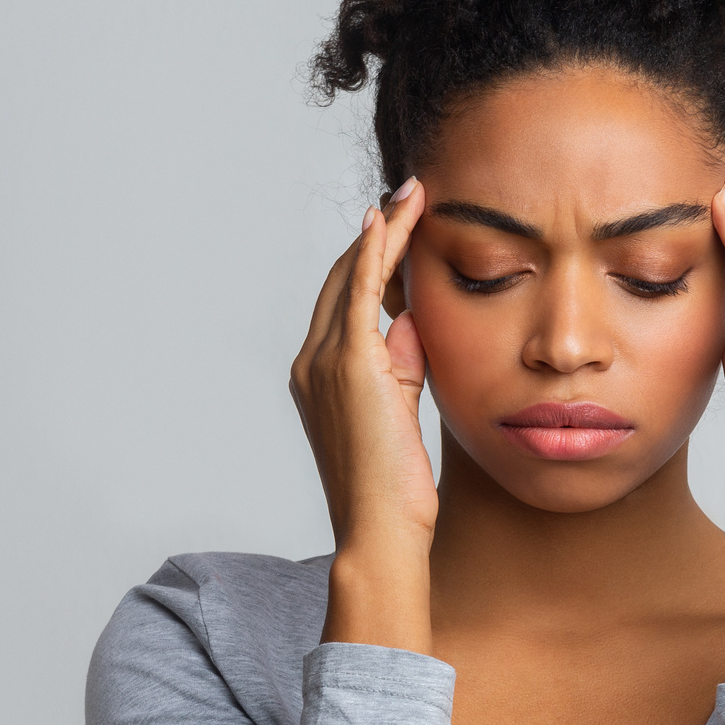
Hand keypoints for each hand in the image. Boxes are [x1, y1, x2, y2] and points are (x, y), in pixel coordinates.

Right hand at [289, 179, 434, 648]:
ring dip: (383, 231)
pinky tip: (391, 217)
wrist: (380, 530)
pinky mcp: (350, 364)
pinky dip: (375, 249)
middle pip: (342, 280)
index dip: (370, 260)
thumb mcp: (401, 411)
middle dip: (375, 234)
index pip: (344, 303)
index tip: (397, 226)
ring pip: (351, 277)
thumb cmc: (396, 488)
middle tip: (408, 195)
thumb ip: (404, 363)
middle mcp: (311, 362)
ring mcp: (324, 362)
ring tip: (413, 195)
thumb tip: (413, 319)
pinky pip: (360, 291)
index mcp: (319, 376)